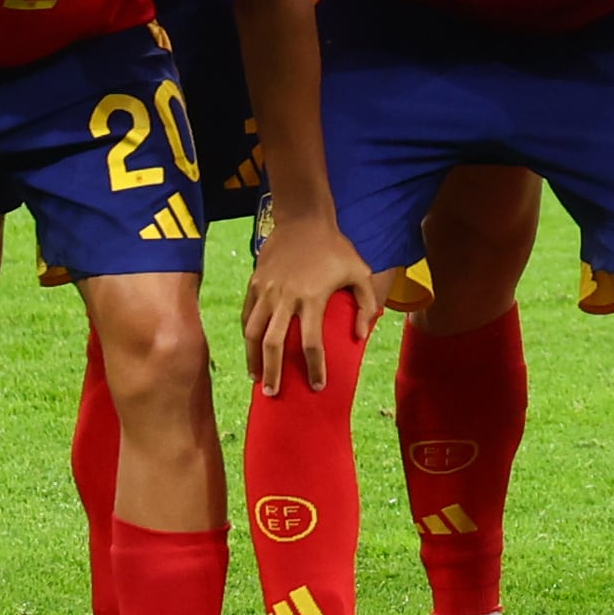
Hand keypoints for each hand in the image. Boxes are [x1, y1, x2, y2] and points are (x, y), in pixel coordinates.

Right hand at [242, 211, 376, 392]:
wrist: (303, 220)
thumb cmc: (335, 247)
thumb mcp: (360, 271)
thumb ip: (367, 304)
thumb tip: (361, 336)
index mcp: (312, 298)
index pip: (312, 343)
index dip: (314, 368)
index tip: (317, 386)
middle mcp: (285, 298)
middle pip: (274, 344)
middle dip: (273, 372)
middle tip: (273, 395)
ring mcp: (266, 291)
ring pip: (252, 332)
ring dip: (253, 358)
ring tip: (257, 378)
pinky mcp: (254, 283)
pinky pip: (246, 315)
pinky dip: (246, 335)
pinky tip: (250, 350)